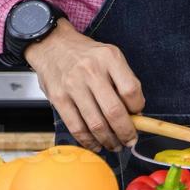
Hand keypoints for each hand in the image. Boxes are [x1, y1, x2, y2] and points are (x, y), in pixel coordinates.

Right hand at [25, 20, 143, 151]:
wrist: (51, 44)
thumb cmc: (85, 54)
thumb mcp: (109, 56)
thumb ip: (122, 80)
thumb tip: (134, 112)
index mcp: (109, 58)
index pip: (131, 90)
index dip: (137, 108)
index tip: (138, 115)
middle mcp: (91, 71)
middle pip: (114, 111)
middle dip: (126, 132)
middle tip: (130, 140)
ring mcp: (73, 85)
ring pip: (96, 123)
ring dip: (109, 140)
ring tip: (115, 145)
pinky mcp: (58, 98)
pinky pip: (76, 127)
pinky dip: (88, 141)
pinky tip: (96, 144)